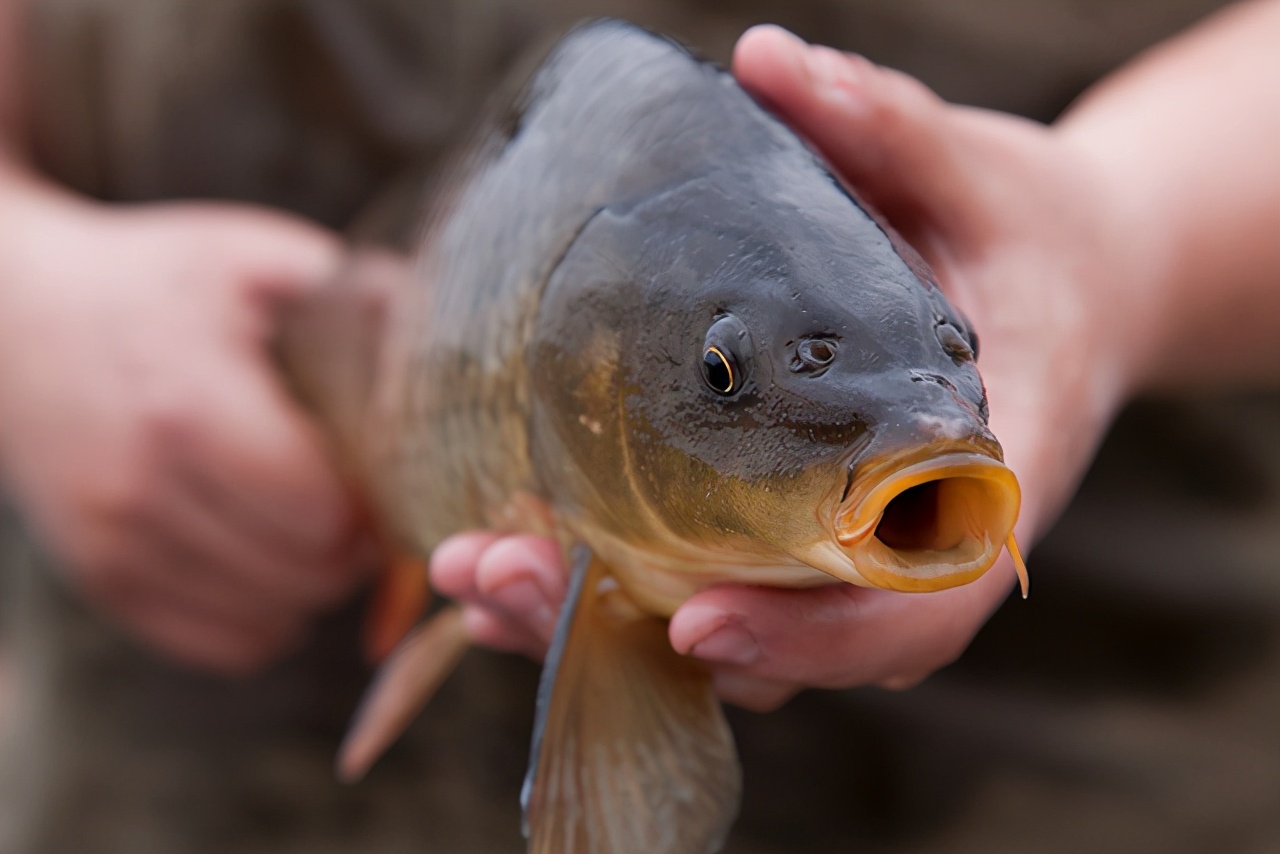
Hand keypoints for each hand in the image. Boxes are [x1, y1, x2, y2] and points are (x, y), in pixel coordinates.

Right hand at [0, 178, 370, 673]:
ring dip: (314, 582)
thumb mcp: (260, 260)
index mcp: (188, 405)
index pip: (321, 515)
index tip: (377, 469)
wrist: (17, 320)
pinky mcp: (101, 580)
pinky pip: (224, 644)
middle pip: (307, 575)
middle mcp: (139, 488)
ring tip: (307, 518)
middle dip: (353, 544)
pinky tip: (266, 552)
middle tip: (354, 498)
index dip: (372, 501)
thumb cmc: (159, 284)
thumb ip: (363, 301)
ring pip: (273, 619)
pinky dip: (267, 614)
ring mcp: (111, 543)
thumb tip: (456, 353)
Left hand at [429, 27, 1149, 707]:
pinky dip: (607, 589)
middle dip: (634, 637)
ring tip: (472, 569)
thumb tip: (770, 60)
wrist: (1066, 287)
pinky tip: (511, 543)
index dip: (811, 637)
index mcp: (982, 485)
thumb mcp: (984, 179)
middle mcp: (908, 547)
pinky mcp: (795, 530)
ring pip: (730, 637)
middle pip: (787, 650)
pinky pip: (706, 587)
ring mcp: (847, 552)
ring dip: (593, 627)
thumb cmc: (1031, 240)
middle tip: (502, 580)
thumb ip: (892, 129)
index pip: (912, 609)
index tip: (694, 619)